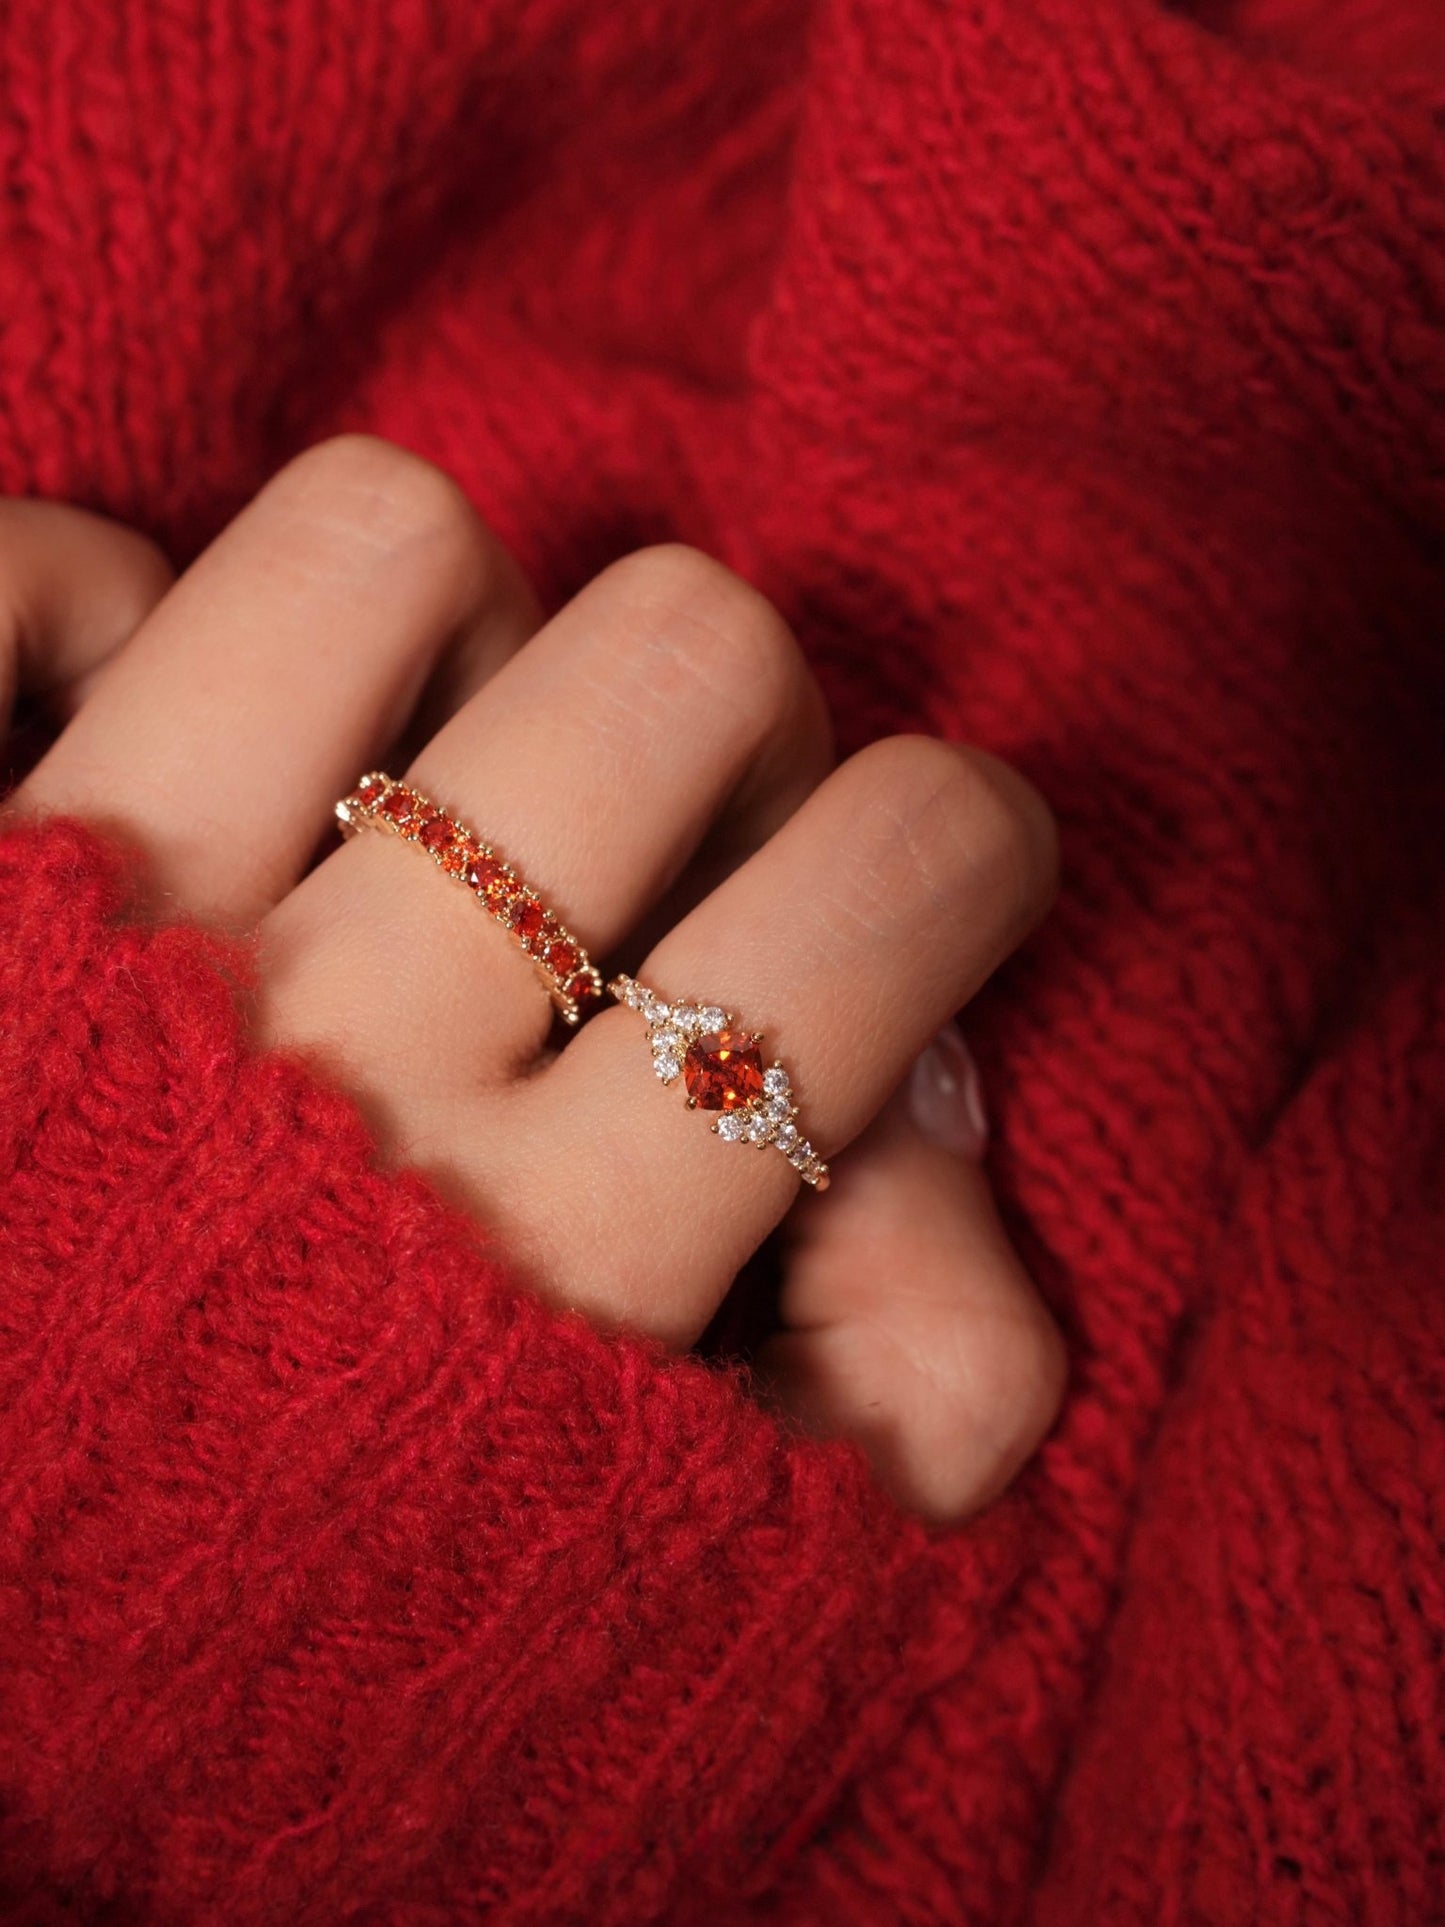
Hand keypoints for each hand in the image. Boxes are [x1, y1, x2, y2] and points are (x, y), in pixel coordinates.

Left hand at [6, 436, 1063, 1521]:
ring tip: (391, 779)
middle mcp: (340, 1079)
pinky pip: (37, 572)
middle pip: (682, 655)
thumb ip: (902, 1379)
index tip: (892, 876)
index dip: (953, 839)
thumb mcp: (681, 1573)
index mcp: (562, 1265)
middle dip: (720, 719)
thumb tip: (955, 1117)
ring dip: (435, 632)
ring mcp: (95, 955)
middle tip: (638, 841)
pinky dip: (88, 605)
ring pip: (391, 542)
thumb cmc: (333, 1609)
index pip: (891, 882)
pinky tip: (129, 744)